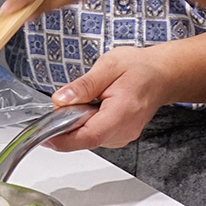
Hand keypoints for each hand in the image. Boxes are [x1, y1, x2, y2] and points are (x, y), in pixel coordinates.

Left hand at [47, 47, 171, 149]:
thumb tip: (60, 101)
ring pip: (88, 138)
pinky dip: (87, 123)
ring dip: (78, 122)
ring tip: (90, 98)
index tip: (43, 135)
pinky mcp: (118, 137)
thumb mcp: (108, 66)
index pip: (89, 136)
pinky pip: (94, 136)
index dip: (63, 139)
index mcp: (122, 112)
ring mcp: (122, 137)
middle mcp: (123, 131)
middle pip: (85, 139)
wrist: (161, 75)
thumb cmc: (139, 68)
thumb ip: (84, 85)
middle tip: (69, 99)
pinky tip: (95, 107)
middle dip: (68, 123)